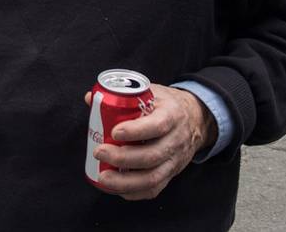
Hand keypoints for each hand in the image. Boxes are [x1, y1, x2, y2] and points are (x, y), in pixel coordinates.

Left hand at [85, 83, 216, 199]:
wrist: (195, 119)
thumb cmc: (165, 105)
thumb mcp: (150, 93)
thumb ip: (122, 95)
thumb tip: (90, 99)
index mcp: (172, 115)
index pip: (158, 125)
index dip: (136, 131)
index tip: (114, 132)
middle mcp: (176, 140)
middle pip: (152, 155)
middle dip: (123, 158)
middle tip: (99, 152)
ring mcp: (175, 160)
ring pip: (153, 177)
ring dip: (126, 181)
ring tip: (103, 177)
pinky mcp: (171, 174)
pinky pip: (155, 189)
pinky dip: (135, 192)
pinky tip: (117, 188)